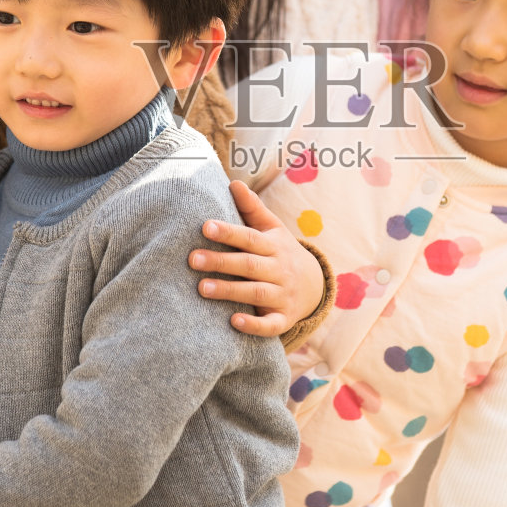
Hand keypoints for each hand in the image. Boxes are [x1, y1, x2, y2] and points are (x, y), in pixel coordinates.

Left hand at [189, 180, 325, 336]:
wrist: (314, 286)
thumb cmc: (281, 252)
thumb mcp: (272, 228)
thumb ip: (251, 207)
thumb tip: (233, 182)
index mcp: (274, 245)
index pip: (250, 238)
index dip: (229, 232)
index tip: (205, 226)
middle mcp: (279, 269)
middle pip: (249, 264)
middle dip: (221, 262)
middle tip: (192, 259)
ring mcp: (283, 295)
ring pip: (256, 292)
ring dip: (230, 290)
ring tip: (202, 288)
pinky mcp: (283, 318)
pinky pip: (270, 324)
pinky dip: (254, 324)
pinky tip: (234, 321)